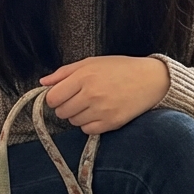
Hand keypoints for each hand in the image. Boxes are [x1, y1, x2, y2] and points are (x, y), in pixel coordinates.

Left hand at [39, 56, 169, 134]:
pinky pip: (87, 130)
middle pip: (61, 112)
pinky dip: (89, 124)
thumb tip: (43, 82)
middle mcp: (91, 94)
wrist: (150, 79)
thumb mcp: (91, 62)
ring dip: (78, 115)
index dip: (54, 98)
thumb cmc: (120, 68)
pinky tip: (98, 113)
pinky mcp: (111, 123)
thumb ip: (64, 73)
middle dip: (66, 107)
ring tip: (91, 105)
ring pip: (73, 122)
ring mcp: (101, 110)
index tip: (61, 96)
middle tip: (78, 99)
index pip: (52, 98)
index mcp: (84, 76)